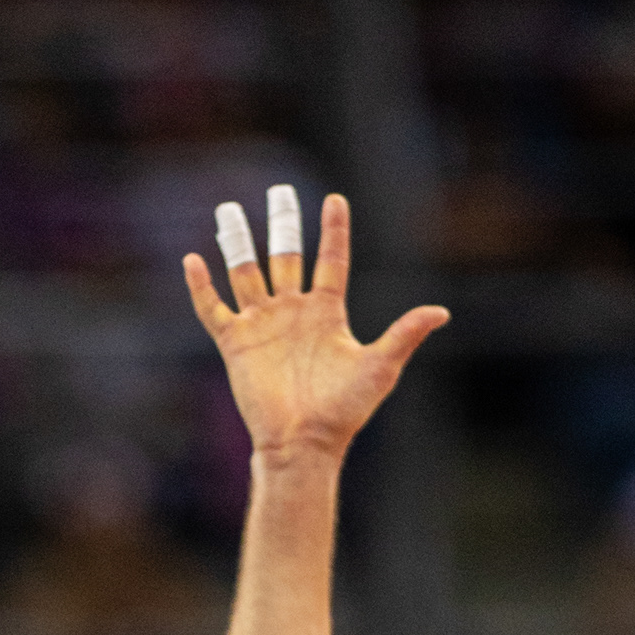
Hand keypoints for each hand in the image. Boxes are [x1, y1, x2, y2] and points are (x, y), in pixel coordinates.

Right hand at [185, 193, 447, 460]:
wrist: (303, 443)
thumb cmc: (343, 410)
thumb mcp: (380, 367)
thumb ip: (405, 334)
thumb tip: (441, 312)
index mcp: (327, 312)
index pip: (330, 260)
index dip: (333, 230)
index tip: (334, 199)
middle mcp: (293, 312)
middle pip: (285, 256)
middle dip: (281, 224)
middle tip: (278, 192)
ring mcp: (262, 325)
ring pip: (246, 273)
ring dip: (236, 243)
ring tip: (227, 210)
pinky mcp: (236, 344)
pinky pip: (214, 309)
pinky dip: (201, 286)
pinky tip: (192, 260)